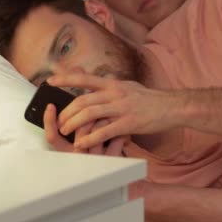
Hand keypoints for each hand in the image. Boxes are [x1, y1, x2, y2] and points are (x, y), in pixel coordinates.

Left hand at [48, 74, 179, 149]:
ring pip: (90, 114)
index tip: (50, 81)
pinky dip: (90, 138)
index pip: (85, 78)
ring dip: (73, 124)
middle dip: (67, 112)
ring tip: (65, 131)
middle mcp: (115, 93)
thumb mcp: (128, 86)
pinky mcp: (129, 123)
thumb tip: (96, 84)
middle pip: (83, 100)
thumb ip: (111, 86)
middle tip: (59, 121)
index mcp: (113, 83)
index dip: (66, 79)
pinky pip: (104, 131)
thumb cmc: (149, 99)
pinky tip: (82, 143)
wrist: (171, 106)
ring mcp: (122, 108)